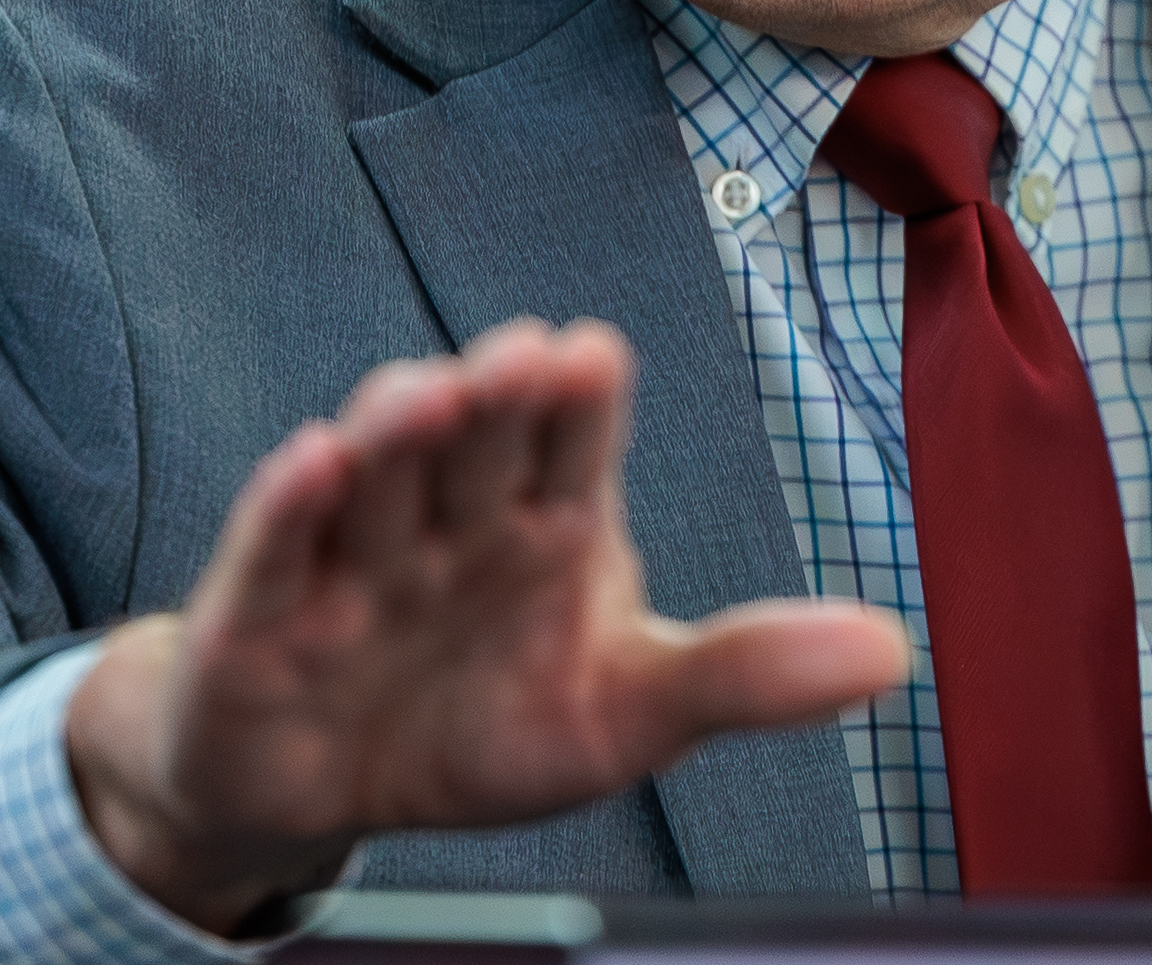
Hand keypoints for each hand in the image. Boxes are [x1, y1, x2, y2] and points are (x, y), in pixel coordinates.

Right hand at [64, 317, 909, 933]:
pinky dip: (288, 507)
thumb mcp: (625, 710)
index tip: (593, 357)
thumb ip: (744, 673)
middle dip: (494, 397)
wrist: (325, 793)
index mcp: (546, 515)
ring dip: (397, 427)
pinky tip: (309, 462)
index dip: (578, 398)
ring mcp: (353, 555)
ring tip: (429, 395)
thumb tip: (891, 649)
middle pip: (473, 437)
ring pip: (375, 473)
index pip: (571, 438)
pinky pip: (273, 550)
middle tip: (522, 361)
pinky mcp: (259, 613)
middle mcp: (450, 513)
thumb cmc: (482, 722)